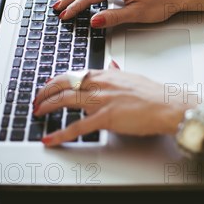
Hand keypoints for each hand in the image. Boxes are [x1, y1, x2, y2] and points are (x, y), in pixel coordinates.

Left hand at [33, 69, 193, 145]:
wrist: (167, 105)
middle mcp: (101, 84)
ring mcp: (102, 100)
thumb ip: (117, 71)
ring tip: (36, 112)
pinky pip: (78, 127)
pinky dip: (61, 134)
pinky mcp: (107, 117)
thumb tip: (111, 64)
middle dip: (45, 92)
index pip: (73, 74)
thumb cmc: (153, 93)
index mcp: (106, 74)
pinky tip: (50, 139)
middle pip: (64, 84)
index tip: (46, 86)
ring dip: (47, 106)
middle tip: (36, 100)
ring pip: (66, 100)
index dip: (56, 80)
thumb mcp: (132, 76)